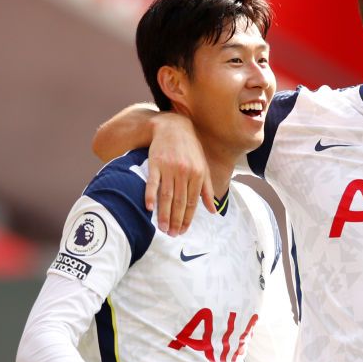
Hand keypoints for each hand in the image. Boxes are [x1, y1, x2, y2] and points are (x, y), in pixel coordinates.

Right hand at [148, 113, 214, 235]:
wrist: (173, 127)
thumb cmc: (190, 149)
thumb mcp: (203, 167)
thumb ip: (207, 190)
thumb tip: (213, 211)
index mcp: (198, 175)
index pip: (192, 203)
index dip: (187, 219)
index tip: (183, 231)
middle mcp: (185, 172)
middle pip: (179, 202)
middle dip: (176, 221)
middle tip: (172, 234)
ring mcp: (170, 168)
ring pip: (167, 196)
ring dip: (164, 214)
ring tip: (162, 228)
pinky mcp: (155, 162)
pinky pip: (152, 182)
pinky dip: (150, 195)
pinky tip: (149, 208)